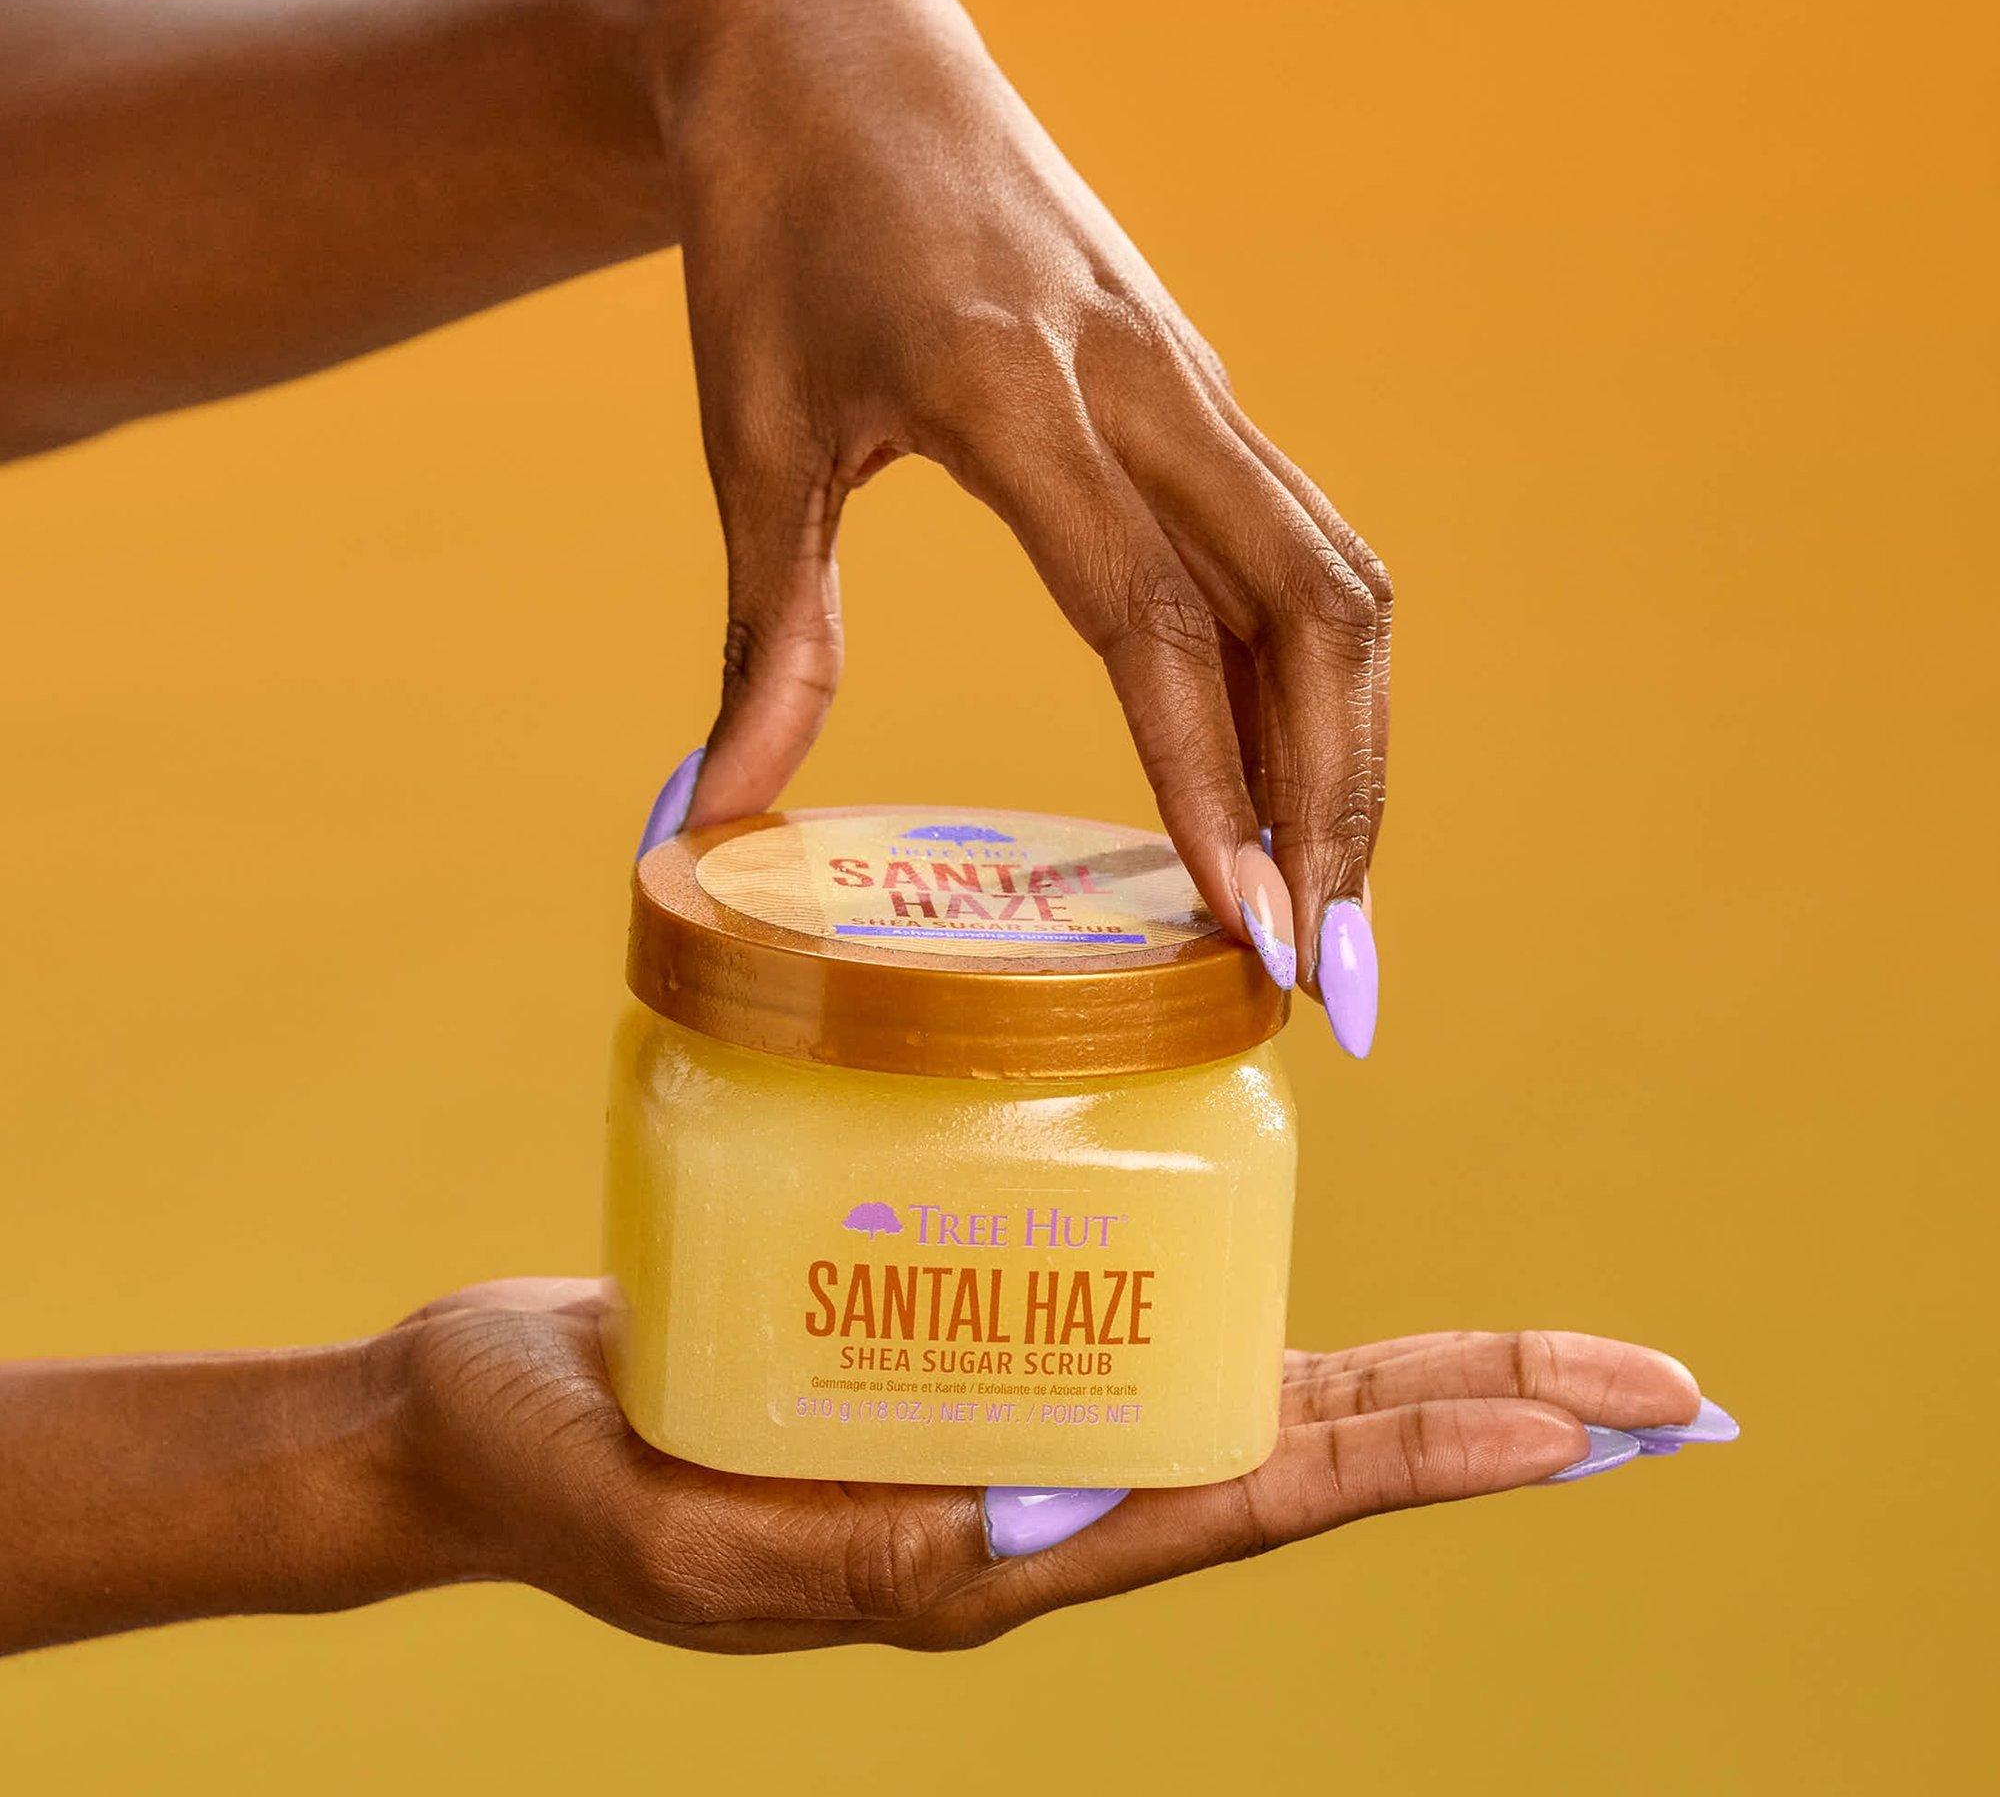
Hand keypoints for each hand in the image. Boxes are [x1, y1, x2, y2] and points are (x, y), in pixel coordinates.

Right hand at [401, 1277, 1708, 1652]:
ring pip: (1239, 1404)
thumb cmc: (544, 1466)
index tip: (1567, 1430)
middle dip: (1477, 1426)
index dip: (1407, 1459)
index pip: (1236, 1504)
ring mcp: (997, 1438)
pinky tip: (1316, 1294)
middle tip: (1652, 1391)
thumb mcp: (664, 1527)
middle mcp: (1016, 1508)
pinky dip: (1257, 1322)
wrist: (467, 1427)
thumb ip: (819, 1553)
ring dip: (1405, 1389)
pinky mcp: (956, 1359)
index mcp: (969, 1566)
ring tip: (1551, 1370)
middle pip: (1289, 1455)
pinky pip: (1133, 1337)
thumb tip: (1013, 1544)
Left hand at [663, 0, 1389, 1041]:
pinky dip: (1312, 677)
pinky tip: (1286, 776)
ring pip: (1334, 582)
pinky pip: (1293, 548)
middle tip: (1326, 969)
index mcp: (1012, 389)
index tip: (1246, 929)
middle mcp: (1143, 383)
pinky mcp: (1200, 389)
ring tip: (1328, 899)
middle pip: (1309, 609)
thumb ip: (770, 636)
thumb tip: (706, 815)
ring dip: (1352, 746)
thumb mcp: (754, 437)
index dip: (1206, 782)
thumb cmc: (774, 241)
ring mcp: (1191, 380)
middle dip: (1336, 799)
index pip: (1150, 618)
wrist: (836, 55)